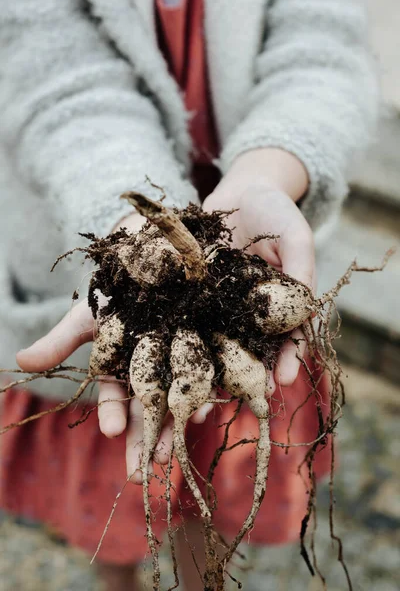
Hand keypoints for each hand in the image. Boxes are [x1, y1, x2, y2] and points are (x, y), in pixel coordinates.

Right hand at [16, 211, 209, 484]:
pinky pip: (211, 378)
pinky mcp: (211, 354)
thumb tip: (18, 360)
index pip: (114, 399)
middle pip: (149, 412)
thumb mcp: (91, 312)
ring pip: (179, 401)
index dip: (112, 414)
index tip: (112, 431)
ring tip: (174, 450)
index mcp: (123, 369)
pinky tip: (208, 410)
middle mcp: (153, 373)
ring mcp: (182, 366)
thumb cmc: (118, 288)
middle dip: (144, 440)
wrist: (155, 256)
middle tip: (142, 471)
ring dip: (176, 427)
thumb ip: (61, 339)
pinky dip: (209, 394)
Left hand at [203, 148, 314, 386]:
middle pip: (254, 347)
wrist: (240, 191)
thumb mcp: (295, 236)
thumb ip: (300, 268)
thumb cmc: (275, 211)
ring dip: (218, 366)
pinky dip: (186, 336)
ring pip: (220, 339)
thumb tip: (305, 306)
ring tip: (212, 392)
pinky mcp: (196, 292)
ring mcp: (222, 303)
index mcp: (280, 302)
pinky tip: (178, 357)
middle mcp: (252, 309)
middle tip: (249, 397)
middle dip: (253, 374)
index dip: (289, 358)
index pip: (288, 337)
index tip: (285, 379)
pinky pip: (190, 315)